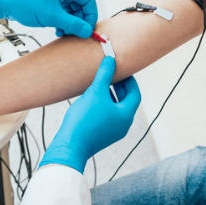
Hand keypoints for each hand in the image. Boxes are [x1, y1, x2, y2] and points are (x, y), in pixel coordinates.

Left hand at [0, 0, 97, 37]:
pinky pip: (60, 11)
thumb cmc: (24, 2)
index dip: (90, 16)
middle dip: (79, 21)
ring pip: (70, 10)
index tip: (87, 29)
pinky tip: (56, 29)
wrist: (2, 0)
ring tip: (63, 32)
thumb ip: (72, 24)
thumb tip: (87, 31)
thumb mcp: (52, 16)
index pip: (88, 0)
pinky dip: (61, 21)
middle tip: (75, 34)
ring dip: (69, 23)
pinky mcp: (46, 1)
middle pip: (80, 6)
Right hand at [40, 57, 140, 172]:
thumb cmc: (85, 119)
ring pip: (116, 108)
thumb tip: (110, 60)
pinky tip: (92, 97)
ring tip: (101, 83)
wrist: (71, 144)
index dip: (130, 80)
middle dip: (120, 86)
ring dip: (111, 94)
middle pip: (126, 101)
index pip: (135, 93)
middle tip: (112, 73)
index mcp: (126, 115)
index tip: (122, 69)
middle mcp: (122, 125)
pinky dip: (103, 103)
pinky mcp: (101, 134)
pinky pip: (107, 114)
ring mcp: (112, 131)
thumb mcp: (96, 92)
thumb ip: (105, 75)